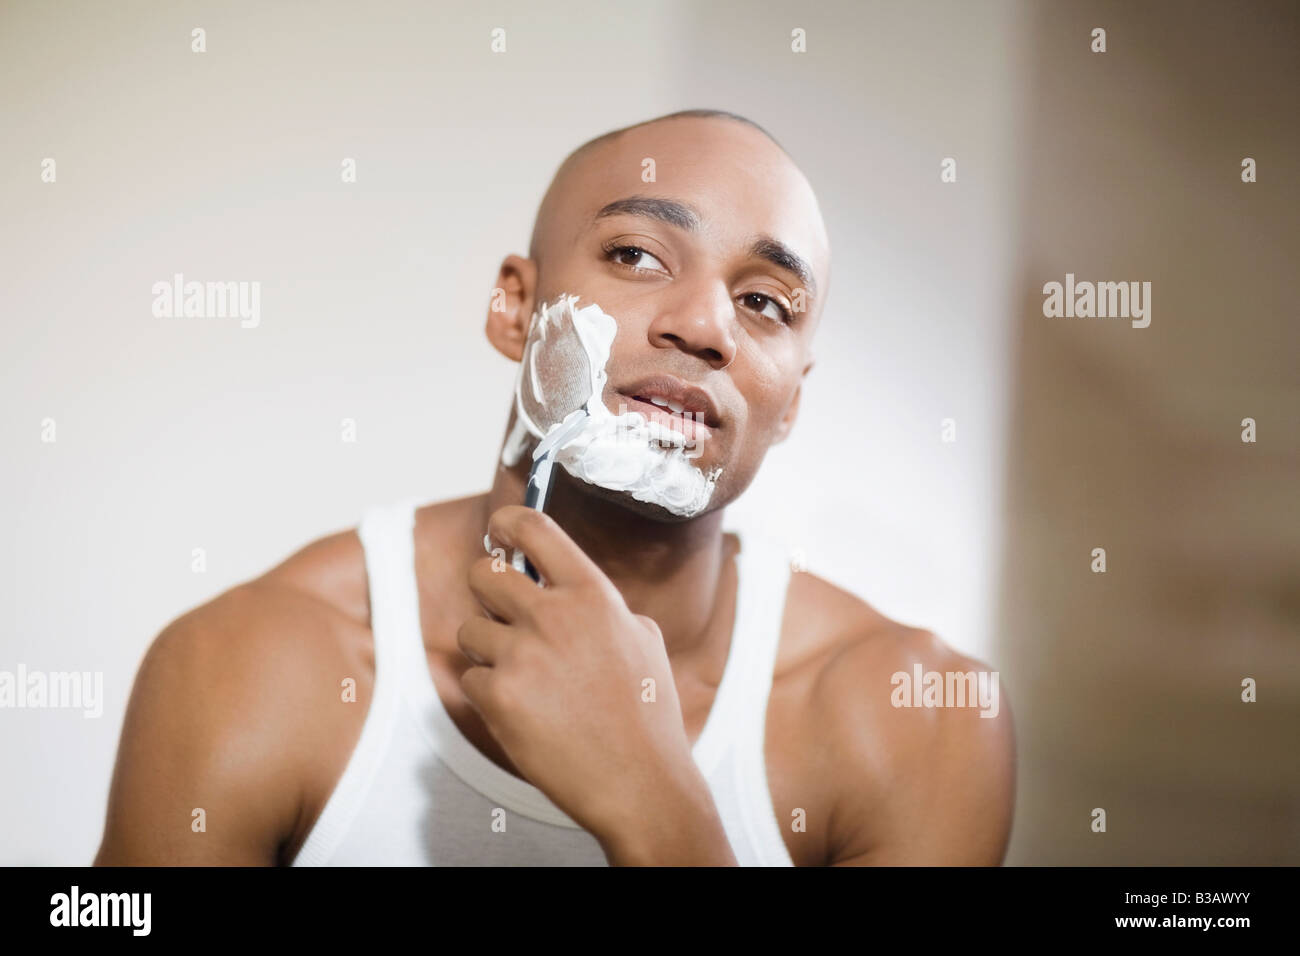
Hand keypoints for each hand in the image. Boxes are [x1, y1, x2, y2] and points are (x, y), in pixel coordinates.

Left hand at [460, 505, 704, 845]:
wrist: (640, 782)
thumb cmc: (646, 714)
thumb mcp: (642, 639)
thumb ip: (598, 606)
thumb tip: (560, 587)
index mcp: (593, 594)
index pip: (534, 528)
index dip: (507, 521)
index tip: (498, 528)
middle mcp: (554, 615)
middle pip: (483, 573)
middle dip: (487, 592)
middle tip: (503, 616)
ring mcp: (522, 655)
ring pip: (470, 631)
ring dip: (488, 651)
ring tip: (525, 679)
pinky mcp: (498, 697)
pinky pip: (470, 678)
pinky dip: (488, 695)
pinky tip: (524, 712)